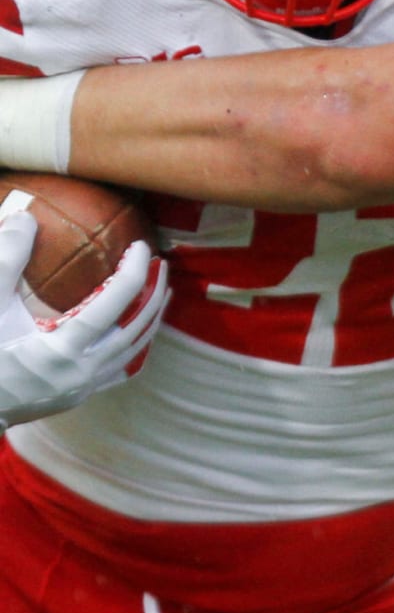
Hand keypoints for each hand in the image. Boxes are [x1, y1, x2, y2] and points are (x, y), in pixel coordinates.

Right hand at [0, 210, 168, 428]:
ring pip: (136, 348)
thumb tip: (27, 218)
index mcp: (62, 348)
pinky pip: (123, 367)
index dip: (135, 269)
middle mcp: (82, 370)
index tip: (141, 246)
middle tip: (160, 263)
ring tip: (160, 290)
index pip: (116, 301)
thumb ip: (7, 261)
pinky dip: (136, 343)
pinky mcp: (81, 394)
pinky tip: (139, 327)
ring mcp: (85, 386)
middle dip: (154, 291)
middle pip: (138, 325)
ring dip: (151, 317)